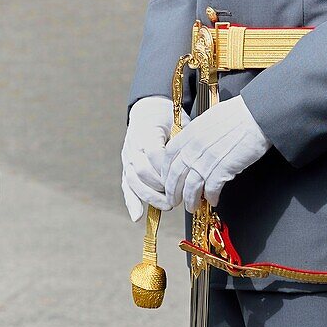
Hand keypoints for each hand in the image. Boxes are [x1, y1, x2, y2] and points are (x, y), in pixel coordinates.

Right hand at [121, 95, 188, 220]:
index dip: (168, 169)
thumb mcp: (179, 121)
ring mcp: (128, 158)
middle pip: (143, 171)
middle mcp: (133, 146)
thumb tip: (199, 157)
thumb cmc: (168, 117)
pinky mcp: (126, 167)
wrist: (148, 110)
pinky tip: (138, 216)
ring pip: (133, 181)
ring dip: (150, 196)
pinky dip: (131, 202)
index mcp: (147, 132)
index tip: (183, 177)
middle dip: (161, 186)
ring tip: (168, 205)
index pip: (155, 154)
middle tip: (179, 196)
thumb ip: (185, 138)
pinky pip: (126, 186)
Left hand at [162, 95, 270, 212]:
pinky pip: (211, 190)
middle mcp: (194, 148)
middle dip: (173, 192)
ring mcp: (206, 160)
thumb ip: (198, 133)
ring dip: (190, 200)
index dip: (165, 172)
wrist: (256, 116)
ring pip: (190, 188)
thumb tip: (195, 144)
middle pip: (175, 176)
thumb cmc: (238, 114)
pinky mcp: (222, 170)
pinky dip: (211, 198)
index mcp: (190, 133)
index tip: (167, 180)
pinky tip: (213, 201)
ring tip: (191, 207)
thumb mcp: (210, 118)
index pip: (168, 157)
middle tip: (174, 200)